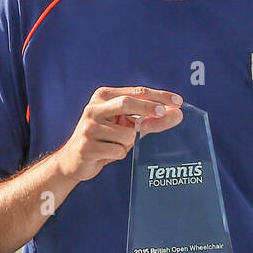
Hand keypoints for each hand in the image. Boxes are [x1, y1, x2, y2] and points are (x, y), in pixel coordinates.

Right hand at [57, 86, 182, 184]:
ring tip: (114, 146)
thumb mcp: (128, 127)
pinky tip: (105, 154)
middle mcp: (94, 108)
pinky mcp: (87, 145)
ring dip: (128, 144)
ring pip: (127, 134)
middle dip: (148, 108)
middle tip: (164, 113)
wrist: (74, 161)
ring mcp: (89, 127)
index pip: (137, 92)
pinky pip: (118, 151)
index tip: (178, 101)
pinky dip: (118, 155)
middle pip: (128, 103)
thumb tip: (177, 115)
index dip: (159, 96)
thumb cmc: (105, 140)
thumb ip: (151, 121)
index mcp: (104, 97)